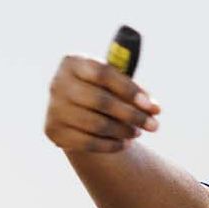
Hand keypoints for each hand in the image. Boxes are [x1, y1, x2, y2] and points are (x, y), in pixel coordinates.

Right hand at [44, 55, 160, 152]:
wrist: (76, 109)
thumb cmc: (104, 90)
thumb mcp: (117, 84)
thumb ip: (137, 93)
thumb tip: (155, 109)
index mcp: (74, 63)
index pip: (103, 74)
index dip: (130, 90)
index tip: (152, 105)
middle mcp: (58, 83)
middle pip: (100, 101)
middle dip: (132, 115)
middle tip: (154, 126)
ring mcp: (53, 108)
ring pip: (95, 124)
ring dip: (123, 131)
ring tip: (138, 132)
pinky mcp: (53, 131)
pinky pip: (86, 142)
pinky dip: (109, 145)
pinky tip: (125, 144)